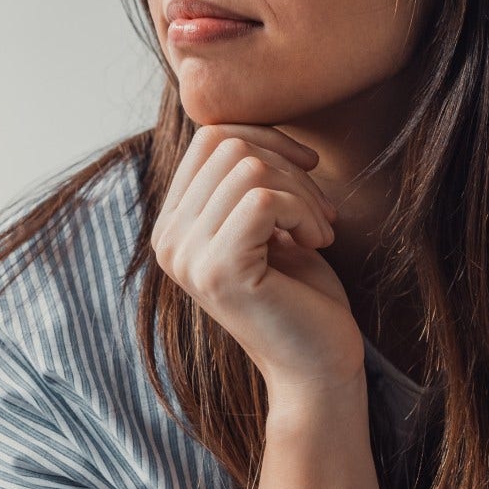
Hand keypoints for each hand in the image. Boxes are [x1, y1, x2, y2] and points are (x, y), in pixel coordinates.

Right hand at [151, 125, 366, 402]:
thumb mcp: (268, 223)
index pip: (210, 138)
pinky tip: (317, 243)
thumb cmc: (303, 294)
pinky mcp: (219, 271)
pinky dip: (303, 211)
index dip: (267, 139)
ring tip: (320, 230)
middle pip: (228, 146)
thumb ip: (247, 177)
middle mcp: (168, 241)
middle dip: (289, 167)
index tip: (307, 170)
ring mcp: (187, 257)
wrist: (318, 367)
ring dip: (302, 194)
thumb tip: (249, 122)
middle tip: (320, 212)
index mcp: (173, 225)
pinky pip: (263, 198)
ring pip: (249, 168)